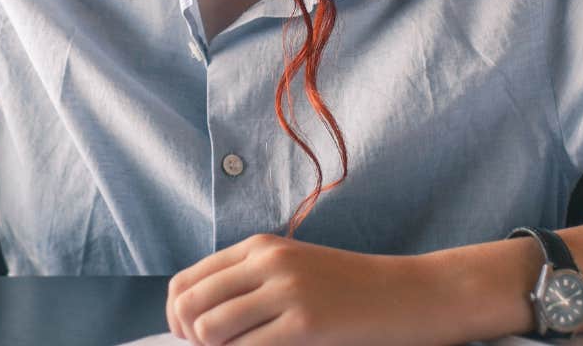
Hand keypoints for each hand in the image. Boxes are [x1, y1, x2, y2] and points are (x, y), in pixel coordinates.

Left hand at [165, 234, 448, 345]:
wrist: (406, 293)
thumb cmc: (348, 289)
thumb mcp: (293, 269)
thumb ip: (249, 283)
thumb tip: (198, 319)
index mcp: (259, 246)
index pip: (187, 280)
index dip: (176, 317)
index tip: (189, 338)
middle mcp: (266, 261)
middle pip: (191, 304)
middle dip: (189, 337)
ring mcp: (285, 290)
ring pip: (211, 328)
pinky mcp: (304, 322)